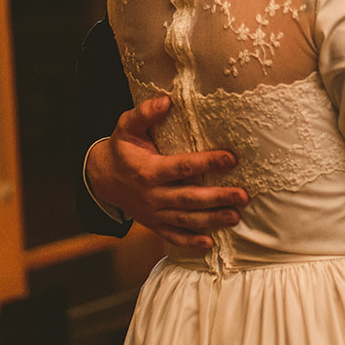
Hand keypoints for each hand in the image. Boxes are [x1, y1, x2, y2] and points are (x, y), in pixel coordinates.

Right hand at [85, 96, 247, 249]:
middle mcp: (152, 195)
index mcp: (148, 170)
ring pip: (185, 220)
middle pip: (189, 198)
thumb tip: (166, 100)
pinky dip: (190, 242)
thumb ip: (144, 113)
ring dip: (211, 220)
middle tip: (243, 195)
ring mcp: (153, 213)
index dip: (207, 163)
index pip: (182, 167)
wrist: (101, 178)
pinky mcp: (153, 224)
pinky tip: (210, 244)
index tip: (231, 158)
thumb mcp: (126, 127)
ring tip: (235, 216)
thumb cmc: (121, 149)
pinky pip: (172, 237)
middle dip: (217, 198)